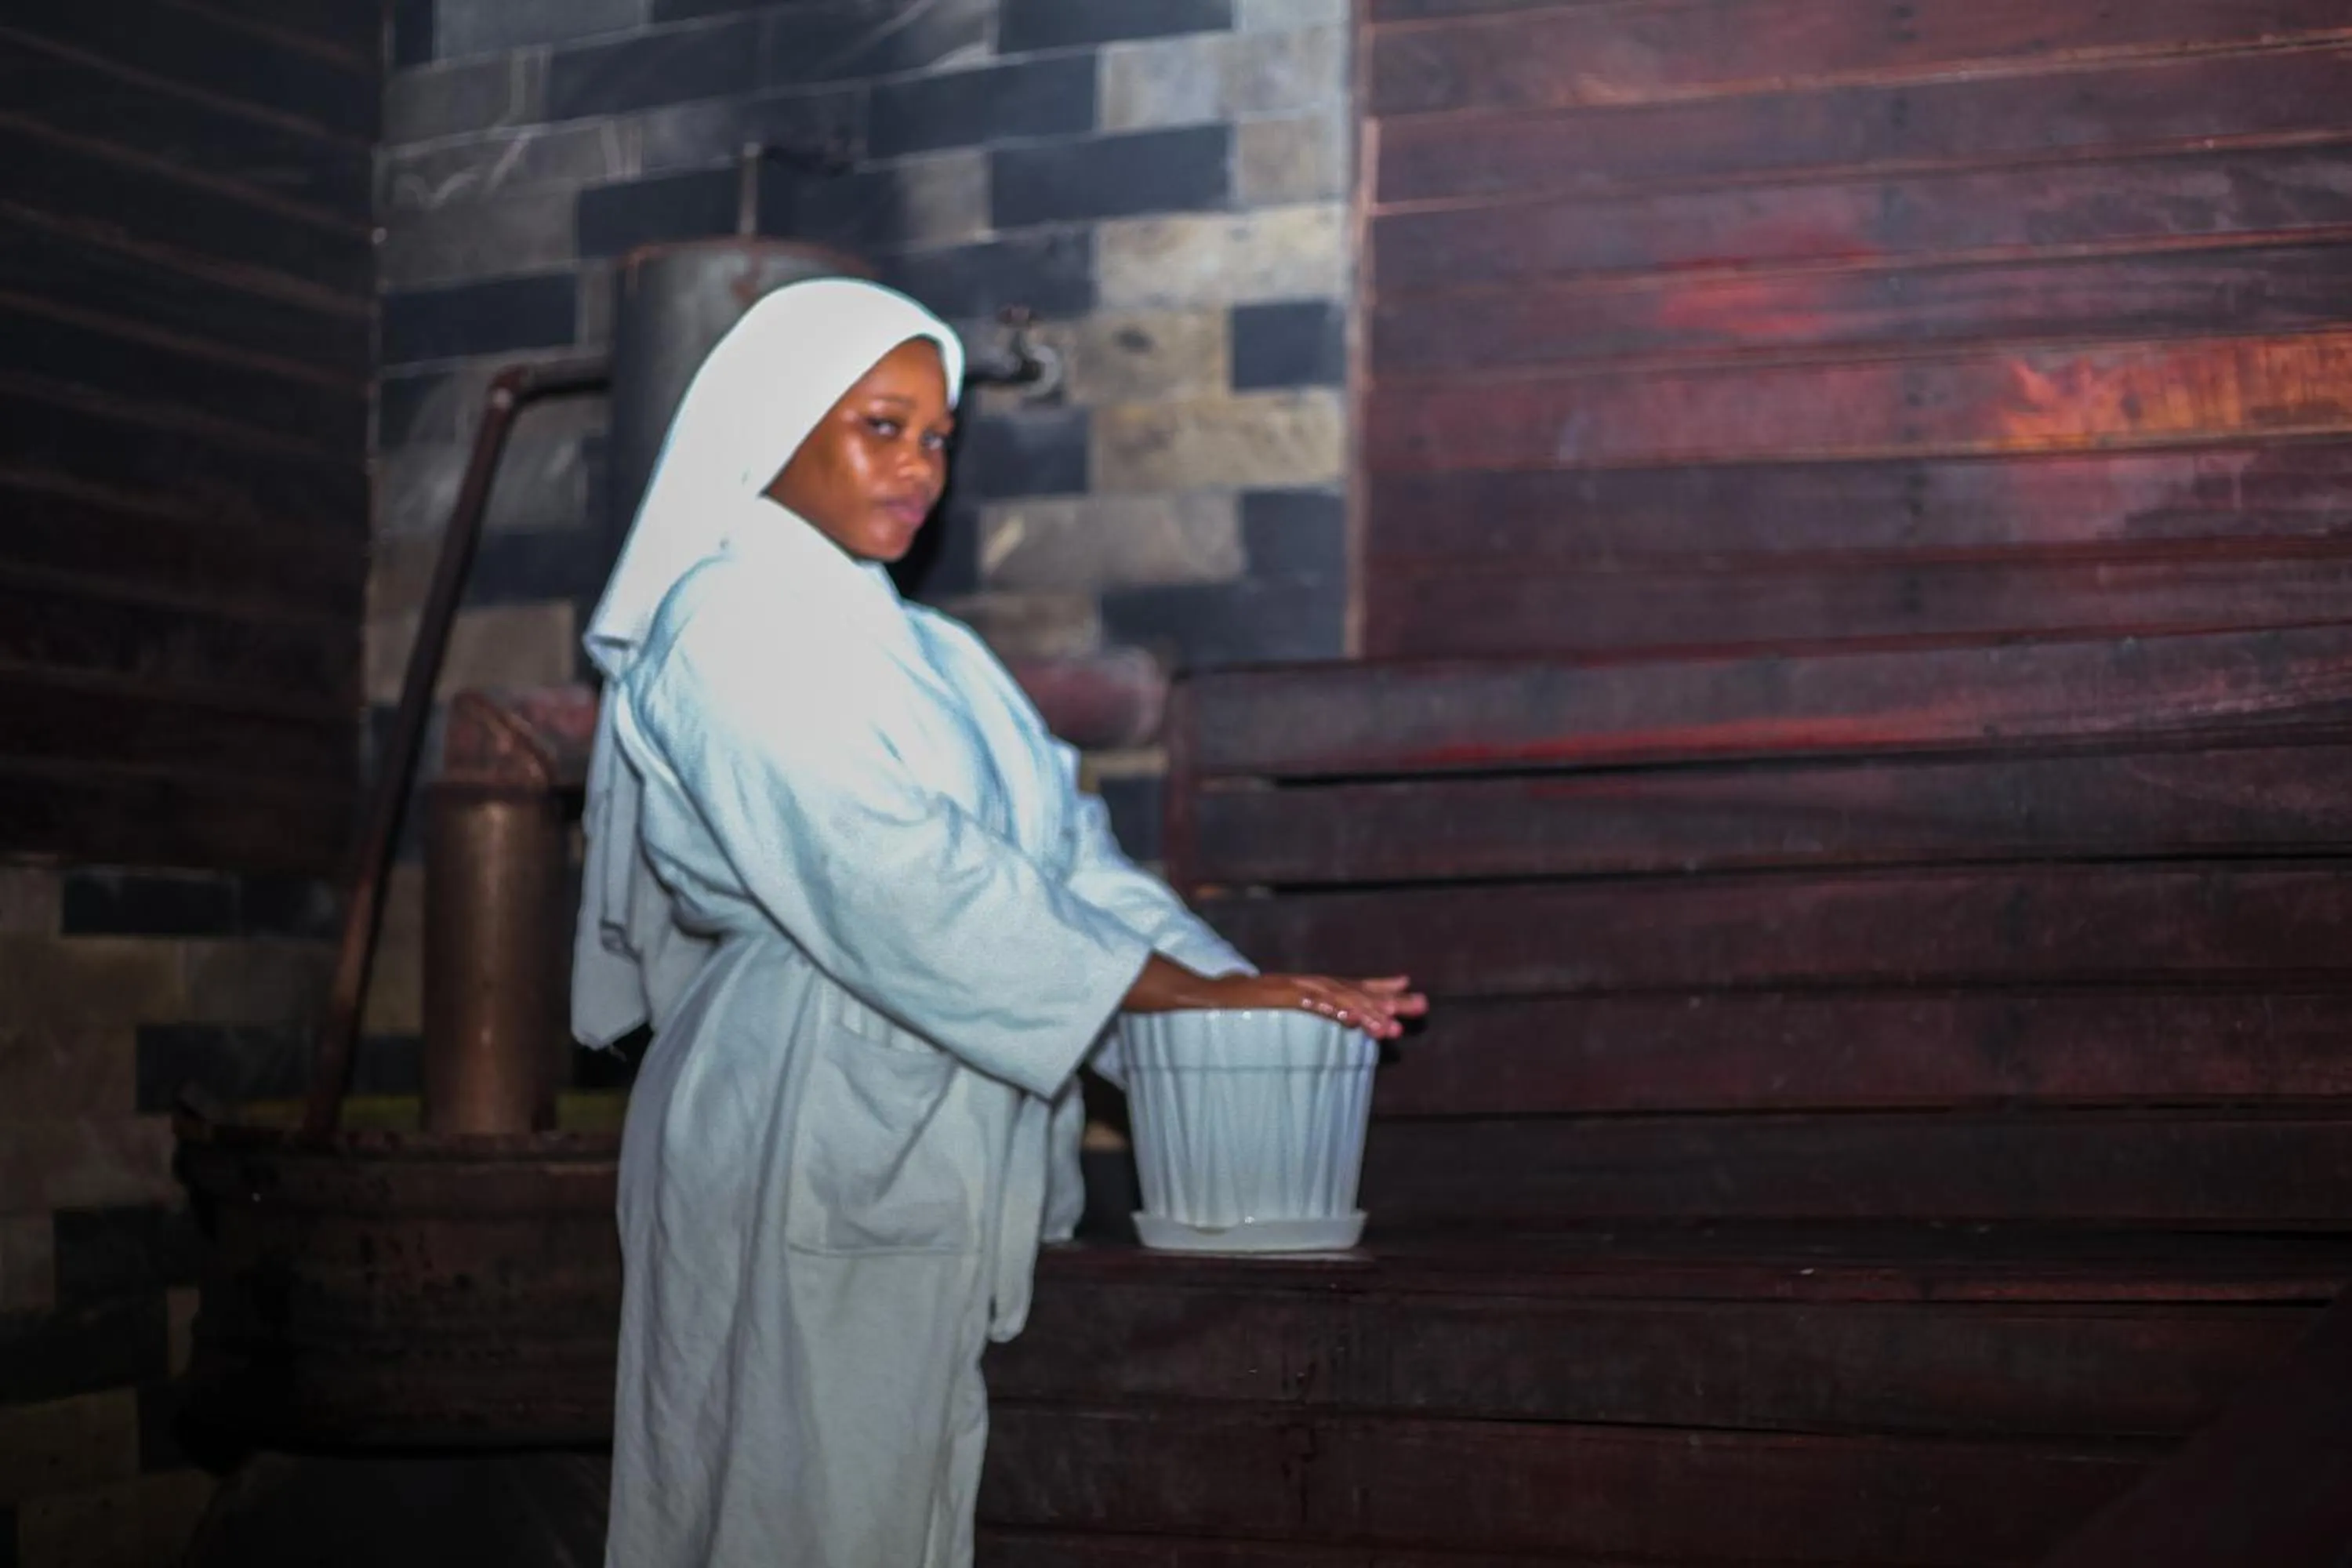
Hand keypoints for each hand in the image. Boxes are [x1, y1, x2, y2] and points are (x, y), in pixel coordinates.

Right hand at [1122, 955, 1427, 1039]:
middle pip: (1351, 988)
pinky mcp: (1271, 996)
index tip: (1408, 988)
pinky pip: (1307, 1003)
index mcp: (1300, 988)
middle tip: (1420, 1006)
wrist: (1190, 997)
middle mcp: (1298, 983)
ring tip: (1391, 1028)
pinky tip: (1351, 1019)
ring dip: (1366, 1011)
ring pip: (1335, 996)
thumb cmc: (1224, 1008)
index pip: (1346, 985)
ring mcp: (1286, 987)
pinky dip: (1330, 1009)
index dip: (1377, 987)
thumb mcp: (1264, 1013)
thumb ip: (1284, 1014)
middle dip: (1387, 998)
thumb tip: (1298, 1026)